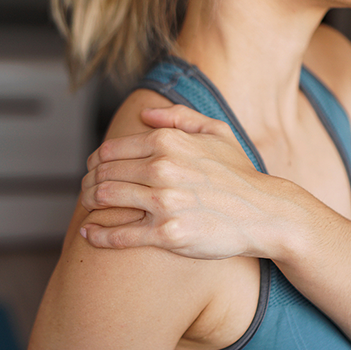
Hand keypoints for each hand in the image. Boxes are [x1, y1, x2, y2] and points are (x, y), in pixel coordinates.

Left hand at [80, 105, 293, 259]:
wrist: (265, 212)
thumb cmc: (239, 174)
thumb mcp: (217, 132)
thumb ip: (178, 117)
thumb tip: (144, 114)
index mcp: (168, 142)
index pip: (110, 150)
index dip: (94, 162)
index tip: (92, 172)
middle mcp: (162, 168)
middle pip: (103, 174)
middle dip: (87, 183)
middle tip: (85, 192)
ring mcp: (165, 202)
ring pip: (106, 199)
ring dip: (88, 204)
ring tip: (87, 209)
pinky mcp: (168, 234)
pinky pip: (120, 234)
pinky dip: (98, 235)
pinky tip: (88, 234)